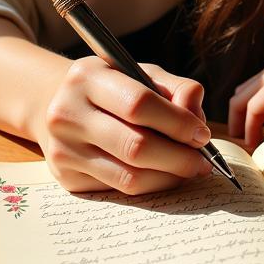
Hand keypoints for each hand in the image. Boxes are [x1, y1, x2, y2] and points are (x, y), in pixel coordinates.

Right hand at [35, 56, 213, 194]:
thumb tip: (197, 119)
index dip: (178, 123)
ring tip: (189, 170)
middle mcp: (67, 113)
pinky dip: (150, 186)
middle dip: (179, 158)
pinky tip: (164, 175)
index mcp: (87, 77)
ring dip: (169, 177)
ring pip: (129, 176)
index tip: (203, 135)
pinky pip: (119, 190)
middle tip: (203, 162)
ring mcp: (62, 149)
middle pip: (135, 146)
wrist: (59, 104)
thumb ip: (177, 89)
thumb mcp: (143, 73)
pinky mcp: (66, 178)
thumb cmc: (114, 87)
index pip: (139, 105)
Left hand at [228, 46, 263, 151]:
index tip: (258, 126)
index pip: (263, 81)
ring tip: (244, 142)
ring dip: (239, 121)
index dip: (257, 104)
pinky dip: (248, 128)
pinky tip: (254, 142)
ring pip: (241, 98)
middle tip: (244, 135)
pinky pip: (250, 110)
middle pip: (247, 88)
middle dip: (241, 112)